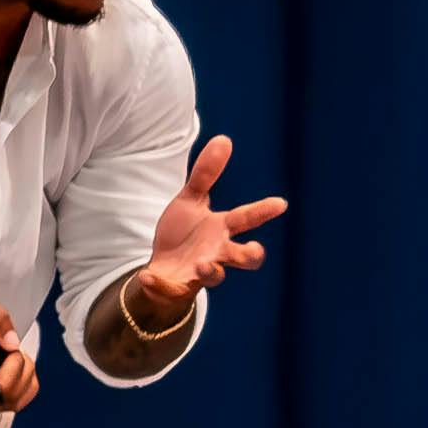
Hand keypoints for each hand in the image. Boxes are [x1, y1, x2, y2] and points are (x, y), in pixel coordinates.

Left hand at [133, 135, 289, 323]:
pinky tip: (146, 276)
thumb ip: (205, 174)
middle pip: (245, 258)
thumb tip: (224, 139)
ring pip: (215, 278)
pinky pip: (170, 289)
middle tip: (254, 250)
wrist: (164, 269)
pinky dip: (157, 283)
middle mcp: (218, 253)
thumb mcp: (190, 201)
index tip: (281, 203)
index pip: (246, 219)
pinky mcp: (178, 287)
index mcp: (221, 230)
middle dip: (251, 255)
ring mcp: (200, 272)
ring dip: (211, 271)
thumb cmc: (184, 234)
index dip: (263, 211)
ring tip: (202, 264)